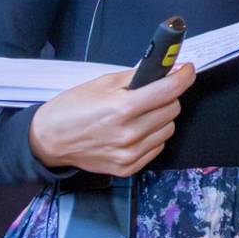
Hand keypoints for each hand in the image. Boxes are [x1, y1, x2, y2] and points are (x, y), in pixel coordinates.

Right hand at [27, 58, 195, 176]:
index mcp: (122, 108)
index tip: (187, 70)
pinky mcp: (128, 168)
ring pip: (168, 128)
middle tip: (155, 91)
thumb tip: (166, 69)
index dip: (183, 76)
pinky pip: (157, 146)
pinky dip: (153, 135)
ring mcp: (129, 154)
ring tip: (142, 111)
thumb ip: (138, 76)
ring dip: (161, 116)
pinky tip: (137, 128)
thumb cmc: (74, 107)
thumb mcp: (104, 83)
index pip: (168, 90)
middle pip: (172, 109)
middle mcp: (129, 134)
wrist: (50, 140)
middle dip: (168, 95)